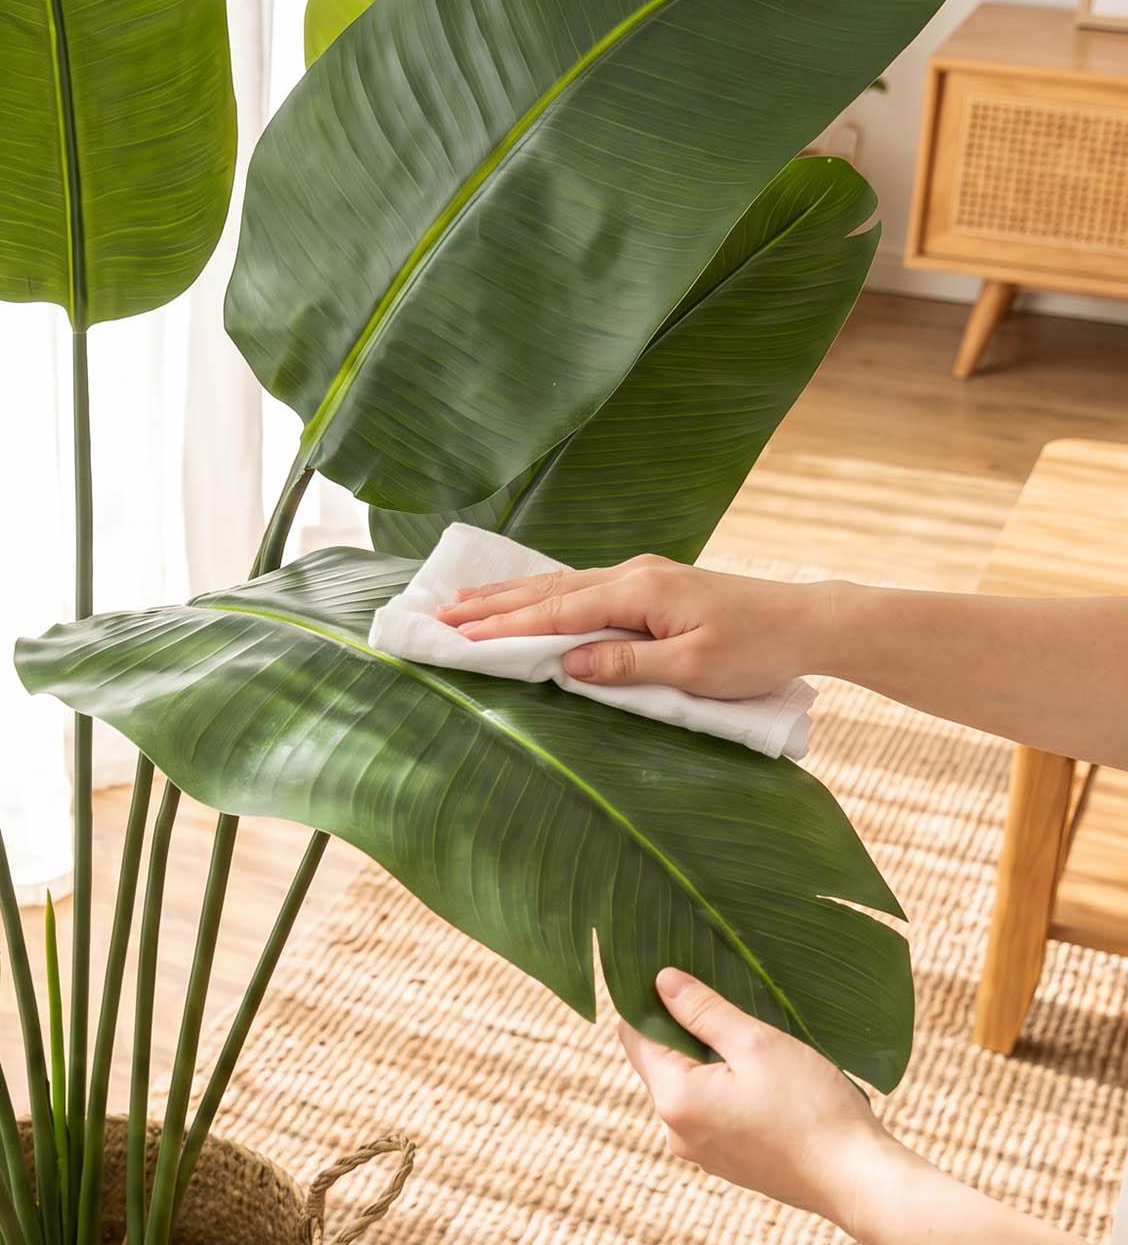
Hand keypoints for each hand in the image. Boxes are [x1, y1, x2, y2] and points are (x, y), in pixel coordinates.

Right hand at [436, 554, 834, 695]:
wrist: (805, 622)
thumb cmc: (756, 649)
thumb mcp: (694, 669)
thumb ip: (628, 667)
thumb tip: (568, 665)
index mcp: (637, 593)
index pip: (555, 612)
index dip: (503, 626)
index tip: (456, 635)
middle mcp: (631, 575)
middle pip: (546, 589)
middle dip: (491, 604)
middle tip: (439, 614)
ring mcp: (640, 576)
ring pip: (560, 583)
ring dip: (510, 595)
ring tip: (464, 602)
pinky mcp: (649, 585)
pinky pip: (580, 586)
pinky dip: (542, 593)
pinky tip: (525, 596)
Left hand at [617, 968, 898, 1230]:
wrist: (858, 1181)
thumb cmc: (812, 1108)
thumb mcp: (756, 1043)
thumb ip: (703, 1009)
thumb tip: (661, 980)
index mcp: (674, 1099)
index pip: (635, 1035)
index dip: (651, 1001)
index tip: (681, 977)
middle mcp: (675, 1131)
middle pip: (660, 1061)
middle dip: (685, 1030)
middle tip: (729, 1008)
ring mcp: (700, 1152)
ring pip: (688, 1085)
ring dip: (710, 1060)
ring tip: (754, 1046)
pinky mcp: (726, 1162)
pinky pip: (709, 1112)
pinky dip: (725, 1089)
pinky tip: (765, 1081)